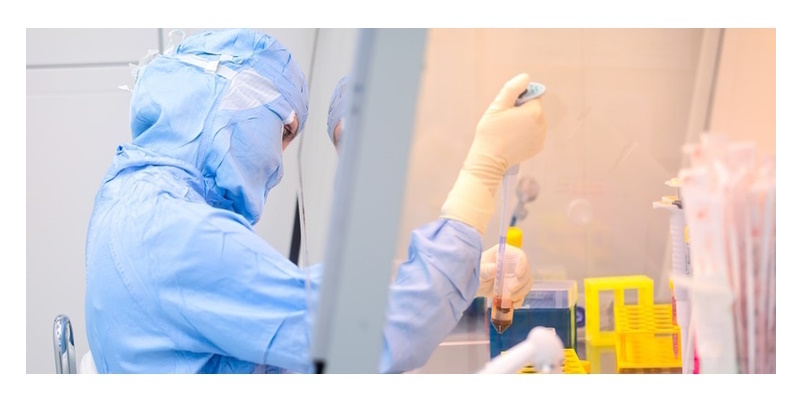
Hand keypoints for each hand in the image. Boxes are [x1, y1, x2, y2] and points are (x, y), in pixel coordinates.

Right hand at [441, 73, 547, 233]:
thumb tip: (526, 78)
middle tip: (506, 120)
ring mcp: (542, 137)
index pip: (532, 95)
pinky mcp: (539, 147)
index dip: (519, 99)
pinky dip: (527, 133)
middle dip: (522, 110)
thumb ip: (512, 88)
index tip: (508, 108)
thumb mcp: (497, 106)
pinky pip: (535, 133)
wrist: (489, 160)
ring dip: (525, 122)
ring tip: (509, 131)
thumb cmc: (490, 132)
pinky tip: (513, 139)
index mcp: (534, 112)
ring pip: (535, 121)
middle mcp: (542, 124)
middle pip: (535, 108)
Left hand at [476, 244, 533, 307]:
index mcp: (504, 254)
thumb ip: (486, 269)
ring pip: (527, 282)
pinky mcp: (515, 287)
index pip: (519, 256)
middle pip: (526, 270)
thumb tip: (495, 268)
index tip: (518, 275)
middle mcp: (513, 263)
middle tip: (510, 290)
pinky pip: (523, 293)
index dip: (522, 264)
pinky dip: (520, 300)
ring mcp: (515, 276)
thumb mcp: (478, 270)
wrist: (473, 285)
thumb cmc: (475, 272)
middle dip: (521, 282)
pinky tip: (513, 304)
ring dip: (521, 292)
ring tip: (510, 299)